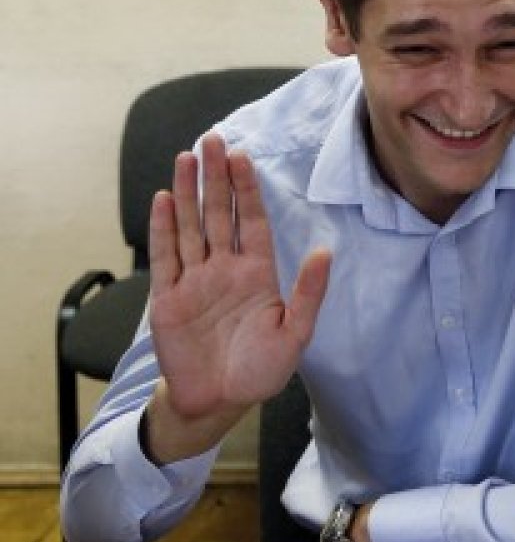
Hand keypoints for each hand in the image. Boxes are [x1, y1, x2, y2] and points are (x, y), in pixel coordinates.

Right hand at [145, 133, 329, 456]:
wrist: (219, 401)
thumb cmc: (259, 371)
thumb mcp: (295, 334)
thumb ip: (308, 292)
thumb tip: (324, 252)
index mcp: (257, 274)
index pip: (252, 222)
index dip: (247, 190)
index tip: (243, 158)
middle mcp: (224, 270)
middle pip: (218, 214)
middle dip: (216, 178)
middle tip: (213, 140)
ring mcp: (195, 280)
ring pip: (190, 227)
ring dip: (187, 193)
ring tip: (187, 158)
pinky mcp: (169, 297)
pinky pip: (166, 256)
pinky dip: (163, 228)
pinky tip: (163, 199)